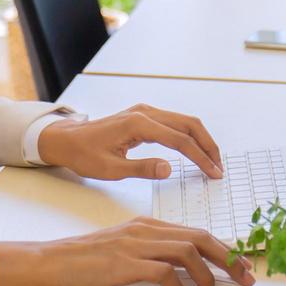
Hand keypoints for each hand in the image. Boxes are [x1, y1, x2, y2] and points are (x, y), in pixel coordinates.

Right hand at [0, 217, 255, 285]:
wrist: (50, 262)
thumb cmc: (85, 263)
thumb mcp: (123, 252)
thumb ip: (151, 257)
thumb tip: (185, 278)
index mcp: (147, 225)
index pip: (196, 231)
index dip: (224, 249)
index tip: (241, 267)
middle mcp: (145, 230)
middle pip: (200, 237)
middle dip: (229, 258)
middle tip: (245, 279)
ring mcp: (135, 244)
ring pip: (188, 252)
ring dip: (207, 278)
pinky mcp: (124, 262)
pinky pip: (164, 274)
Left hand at [36, 103, 223, 180]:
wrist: (67, 140)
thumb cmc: (84, 155)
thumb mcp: (110, 169)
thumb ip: (142, 168)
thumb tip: (170, 169)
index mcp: (138, 124)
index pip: (180, 140)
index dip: (200, 157)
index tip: (214, 173)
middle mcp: (145, 112)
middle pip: (188, 124)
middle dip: (208, 146)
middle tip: (219, 169)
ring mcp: (145, 112)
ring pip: (183, 122)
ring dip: (200, 140)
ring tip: (211, 163)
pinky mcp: (143, 117)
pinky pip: (173, 124)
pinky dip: (188, 137)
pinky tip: (194, 152)